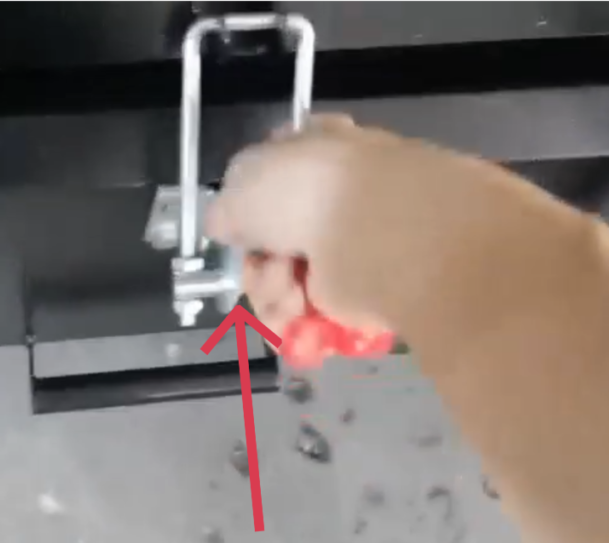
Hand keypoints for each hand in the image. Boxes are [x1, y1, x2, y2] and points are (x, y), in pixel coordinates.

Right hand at [206, 115, 548, 338]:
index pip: (271, 181)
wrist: (383, 233)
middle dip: (257, 263)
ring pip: (287, 281)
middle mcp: (336, 197)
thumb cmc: (309, 192)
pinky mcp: (365, 293)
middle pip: (273, 242)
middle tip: (265, 270)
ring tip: (285, 295)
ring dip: (271, 294)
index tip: (237, 229)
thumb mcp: (244, 182)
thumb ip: (227, 206)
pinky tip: (294, 318)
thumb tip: (226, 224)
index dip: (246, 208)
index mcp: (315, 152)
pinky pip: (314, 316)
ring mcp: (354, 246)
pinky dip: (296, 324)